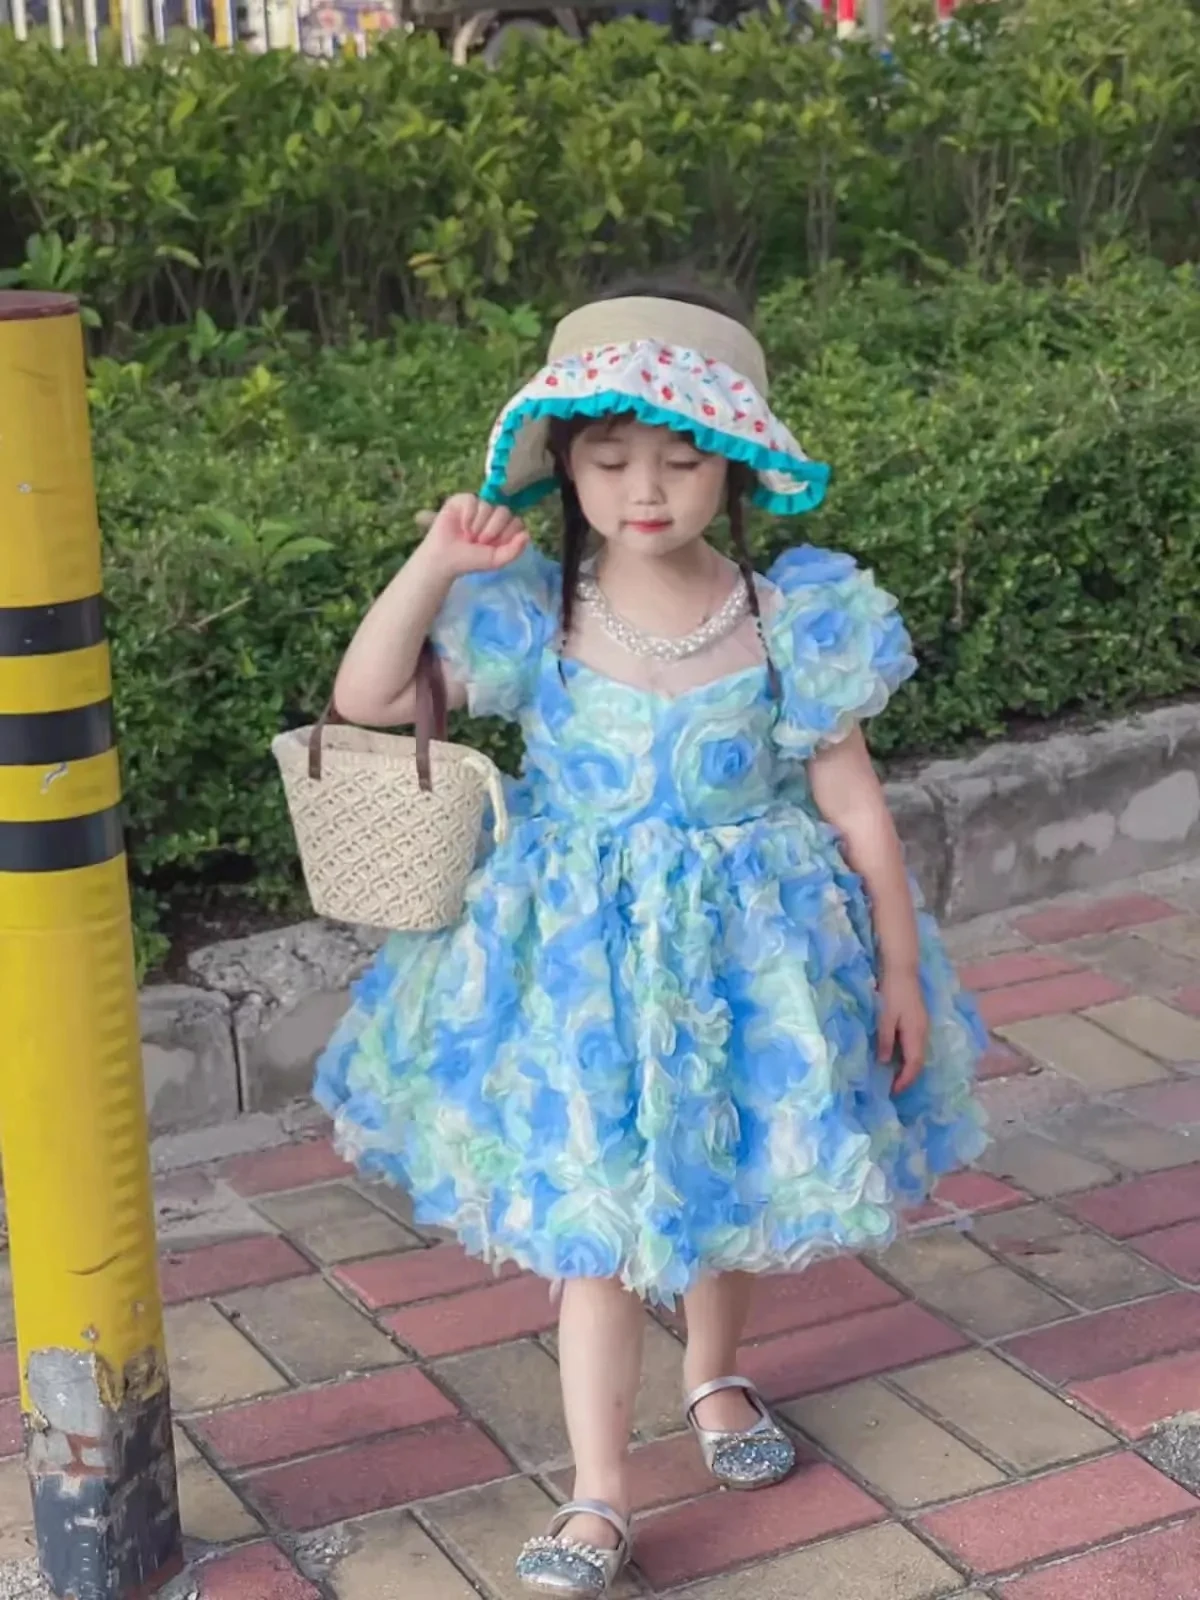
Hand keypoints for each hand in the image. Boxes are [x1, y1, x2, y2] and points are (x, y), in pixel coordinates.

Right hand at [419, 494, 528, 578]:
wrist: (444, 558)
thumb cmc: (470, 560)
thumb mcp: (496, 560)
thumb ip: (514, 550)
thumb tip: (527, 534)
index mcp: (504, 529)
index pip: (517, 521)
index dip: (507, 533)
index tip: (494, 545)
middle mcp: (493, 515)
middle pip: (504, 511)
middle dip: (492, 530)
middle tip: (479, 542)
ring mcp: (479, 506)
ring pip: (488, 506)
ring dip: (478, 525)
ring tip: (468, 536)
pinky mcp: (463, 501)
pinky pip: (473, 500)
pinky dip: (468, 516)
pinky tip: (461, 526)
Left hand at [878, 970, 928, 1094]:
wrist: (901, 968)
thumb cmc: (891, 991)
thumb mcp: (884, 1017)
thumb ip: (885, 1040)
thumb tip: (885, 1063)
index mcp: (916, 1034)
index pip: (914, 1065)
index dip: (905, 1080)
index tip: (893, 1092)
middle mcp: (923, 1032)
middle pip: (919, 1061)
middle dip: (908, 1077)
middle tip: (893, 1089)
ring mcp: (922, 1025)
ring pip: (917, 1053)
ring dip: (908, 1067)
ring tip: (894, 1077)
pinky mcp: (918, 1020)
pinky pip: (915, 1044)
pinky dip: (907, 1055)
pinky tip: (896, 1056)